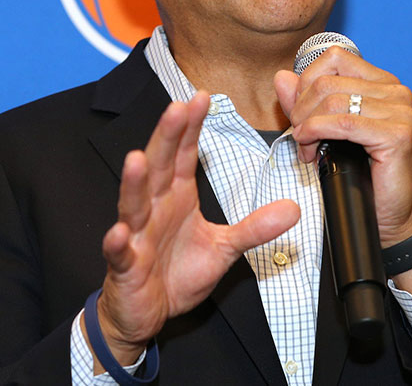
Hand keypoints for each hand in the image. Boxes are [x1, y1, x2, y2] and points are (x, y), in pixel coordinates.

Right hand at [88, 92, 300, 369]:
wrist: (147, 312)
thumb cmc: (176, 272)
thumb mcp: (224, 247)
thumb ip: (255, 227)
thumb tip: (293, 208)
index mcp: (176, 197)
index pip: (183, 156)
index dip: (191, 128)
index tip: (202, 98)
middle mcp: (154, 209)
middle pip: (158, 167)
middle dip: (166, 138)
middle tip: (177, 108)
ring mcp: (136, 235)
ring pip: (133, 204)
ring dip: (134, 183)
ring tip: (137, 159)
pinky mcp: (125, 265)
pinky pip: (119, 252)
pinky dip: (118, 242)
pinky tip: (120, 231)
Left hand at [273, 48, 411, 248]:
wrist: (388, 215)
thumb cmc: (361, 174)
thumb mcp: (325, 130)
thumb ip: (304, 101)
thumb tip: (282, 77)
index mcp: (381, 82)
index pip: (334, 57)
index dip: (306, 82)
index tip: (299, 113)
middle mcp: (396, 91)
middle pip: (327, 80)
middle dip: (301, 109)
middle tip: (299, 137)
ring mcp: (400, 111)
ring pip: (331, 100)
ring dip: (307, 125)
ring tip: (306, 147)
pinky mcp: (398, 134)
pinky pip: (342, 123)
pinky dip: (316, 133)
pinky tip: (311, 150)